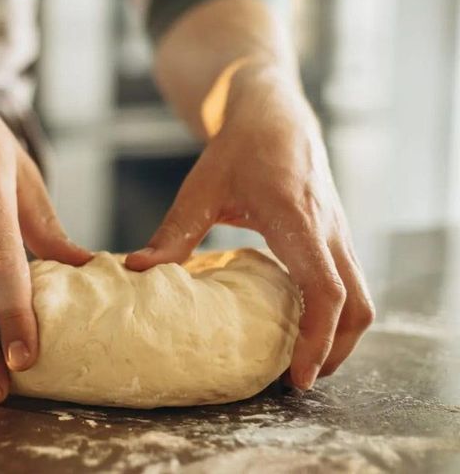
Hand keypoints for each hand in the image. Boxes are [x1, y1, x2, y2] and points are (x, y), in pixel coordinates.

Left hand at [125, 68, 373, 389]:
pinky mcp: (335, 232)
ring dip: (340, 334)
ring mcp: (339, 230)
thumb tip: (136, 269)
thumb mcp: (200, 190)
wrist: (272, 113)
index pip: (325, 291)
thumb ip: (173, 233)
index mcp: (297, 219)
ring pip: (360, 296)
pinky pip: (349, 281)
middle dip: (336, 351)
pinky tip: (303, 323)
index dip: (317, 340)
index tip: (298, 378)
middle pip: (357, 306)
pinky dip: (336, 311)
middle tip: (299, 381)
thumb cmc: (237, 149)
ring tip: (303, 361)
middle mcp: (328, 229)